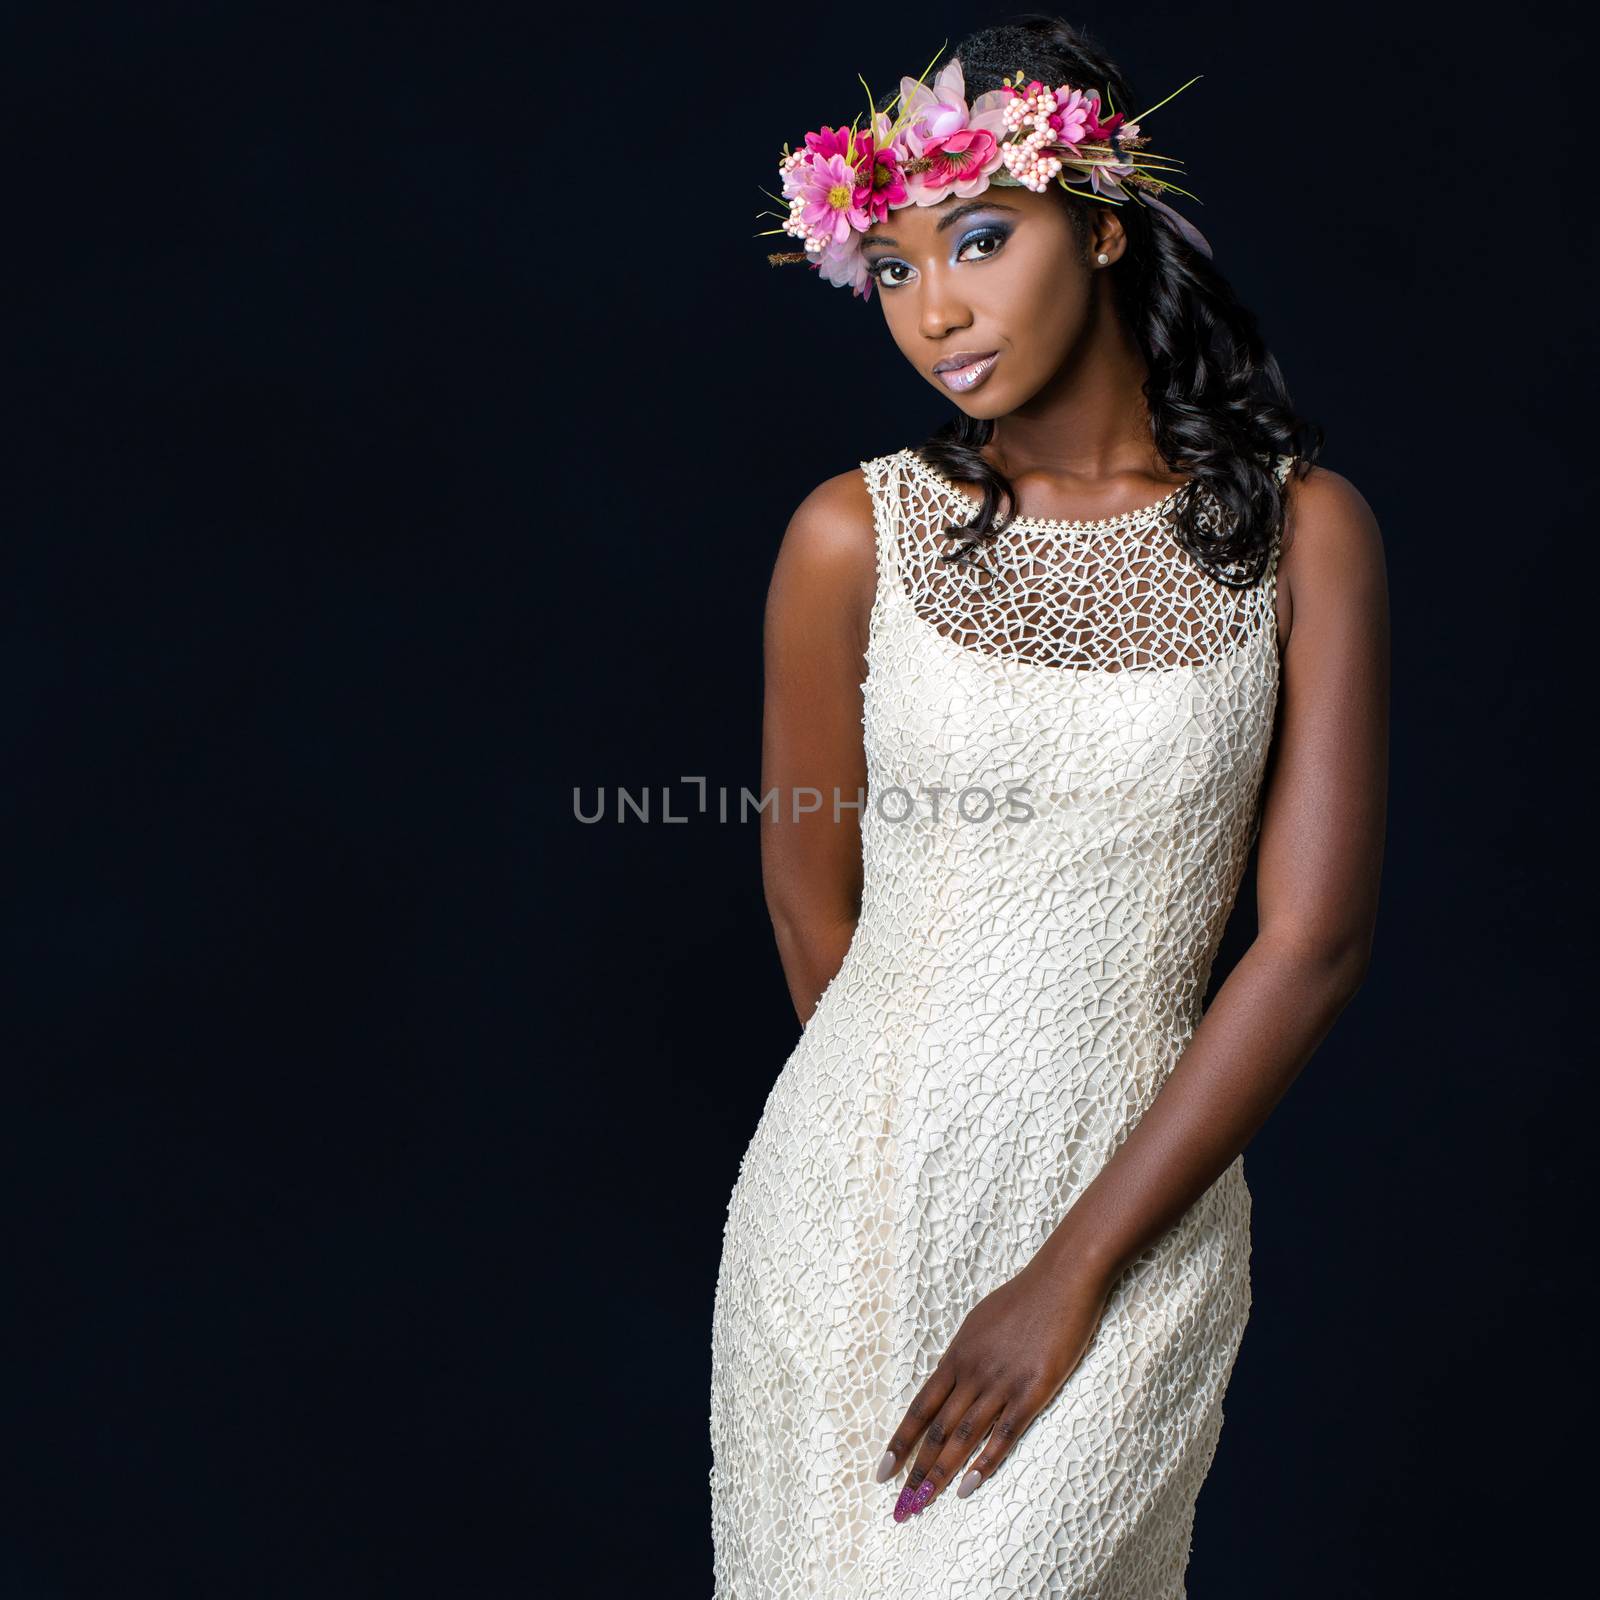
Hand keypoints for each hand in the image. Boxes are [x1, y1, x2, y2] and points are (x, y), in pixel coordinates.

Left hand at [876, 1252, 1113, 1521]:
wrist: (1060, 1280)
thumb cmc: (1022, 1298)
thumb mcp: (978, 1322)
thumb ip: (963, 1354)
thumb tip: (946, 1376)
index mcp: (957, 1356)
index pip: (920, 1408)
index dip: (900, 1442)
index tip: (882, 1471)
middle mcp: (972, 1372)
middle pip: (937, 1429)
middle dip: (916, 1469)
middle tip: (901, 1504)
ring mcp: (1001, 1383)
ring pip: (964, 1436)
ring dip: (942, 1473)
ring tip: (924, 1503)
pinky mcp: (1033, 1391)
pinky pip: (1004, 1433)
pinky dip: (985, 1462)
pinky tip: (969, 1486)